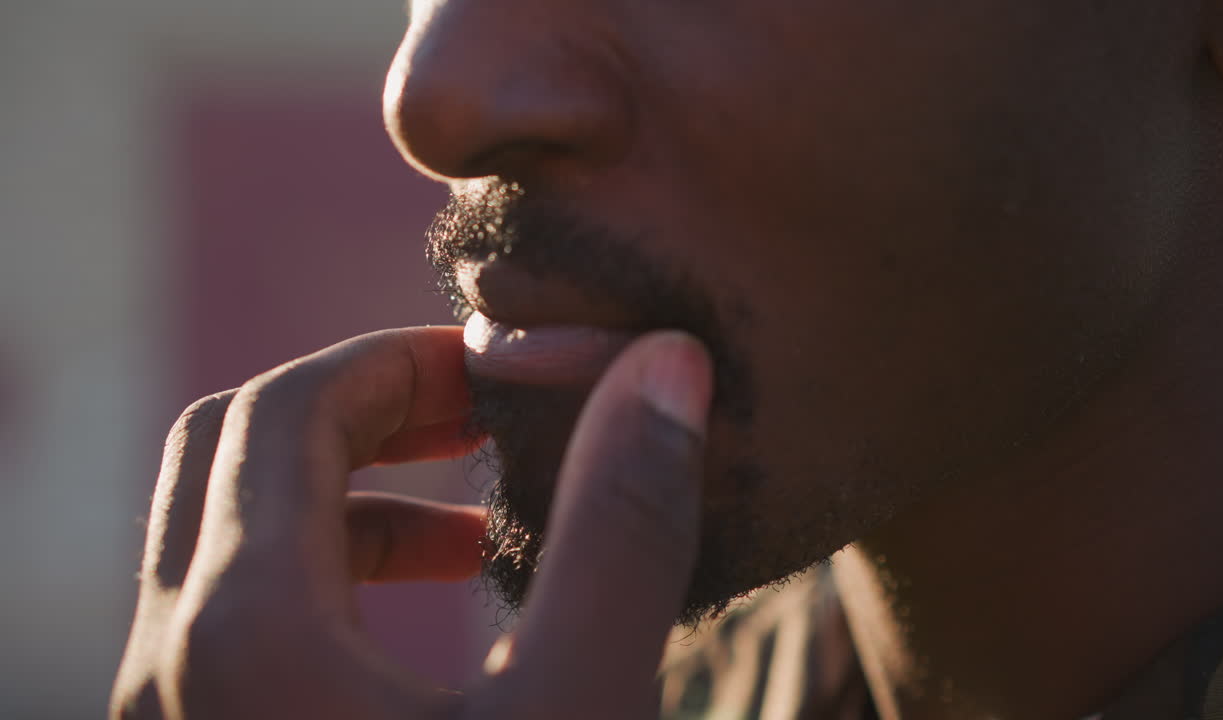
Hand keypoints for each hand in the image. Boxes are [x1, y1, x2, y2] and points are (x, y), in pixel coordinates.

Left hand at [109, 326, 711, 719]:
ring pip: (226, 536)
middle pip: (232, 449)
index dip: (401, 360)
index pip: (286, 407)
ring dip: (345, 491)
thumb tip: (666, 368)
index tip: (503, 370)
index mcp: (245, 629)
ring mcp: (176, 713)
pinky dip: (325, 573)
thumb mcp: (574, 709)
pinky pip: (234, 616)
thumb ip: (618, 534)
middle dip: (364, 407)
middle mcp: (173, 663)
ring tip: (469, 519)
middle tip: (480, 418)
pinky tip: (425, 613)